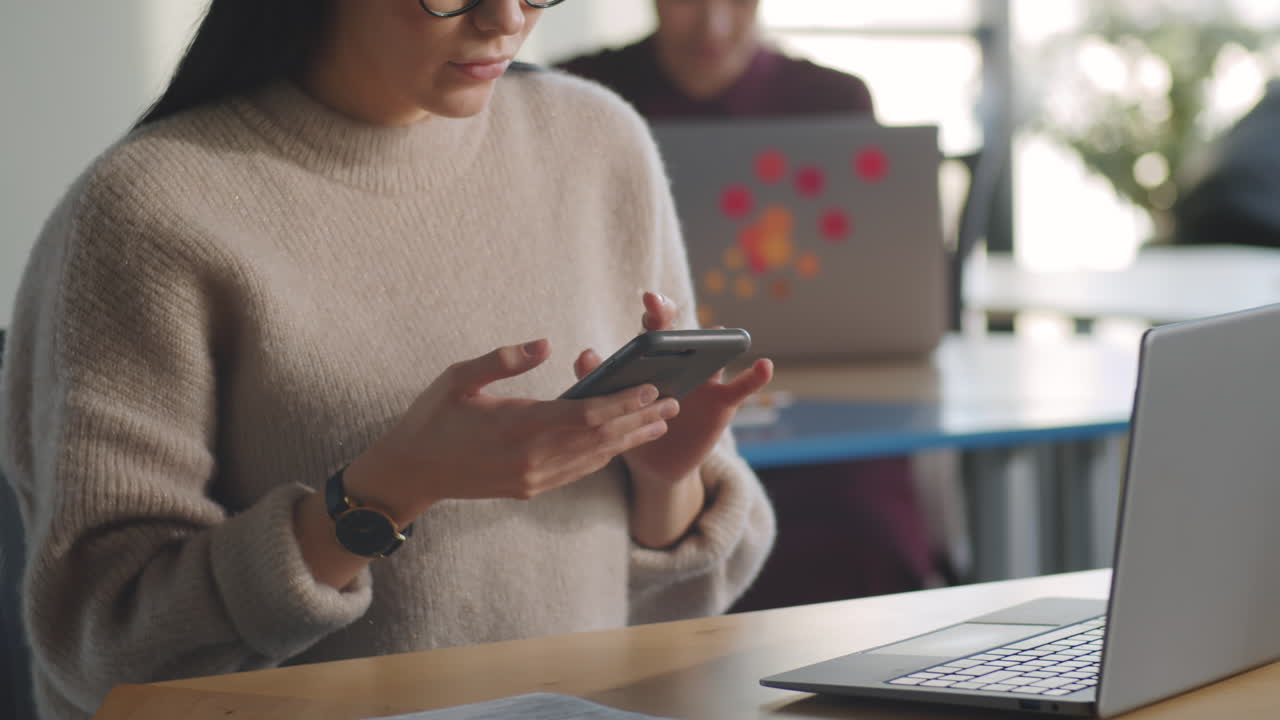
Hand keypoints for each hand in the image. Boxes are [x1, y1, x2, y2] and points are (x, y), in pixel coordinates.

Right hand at [345, 339, 678, 523]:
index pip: (584, 415)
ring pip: (593, 459)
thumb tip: (545, 343)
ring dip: (628, 441)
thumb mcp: (458, 377)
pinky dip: (603, 456)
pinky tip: (620, 444)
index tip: (651, 389)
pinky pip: (576, 471)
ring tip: (660, 424)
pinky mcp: (529, 489)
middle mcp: (531, 458)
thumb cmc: (432, 418)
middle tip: (674, 404)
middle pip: (599, 439)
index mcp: (517, 426)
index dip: (622, 403)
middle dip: (639, 421)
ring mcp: (532, 478)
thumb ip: (502, 359)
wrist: (410, 473)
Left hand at [573, 292, 773, 488]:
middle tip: (660, 307)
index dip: (654, 311)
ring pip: (715, 355)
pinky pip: (742, 387)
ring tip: (719, 335)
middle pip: (682, 334)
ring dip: (717, 343)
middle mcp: (682, 362)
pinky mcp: (723, 403)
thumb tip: (585, 355)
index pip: (654, 328)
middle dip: (671, 319)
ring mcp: (706, 381)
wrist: (655, 466)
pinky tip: (764, 365)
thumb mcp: (614, 406)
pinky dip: (756, 376)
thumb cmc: (633, 425)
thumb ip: (599, 379)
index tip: (649, 299)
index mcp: (655, 359)